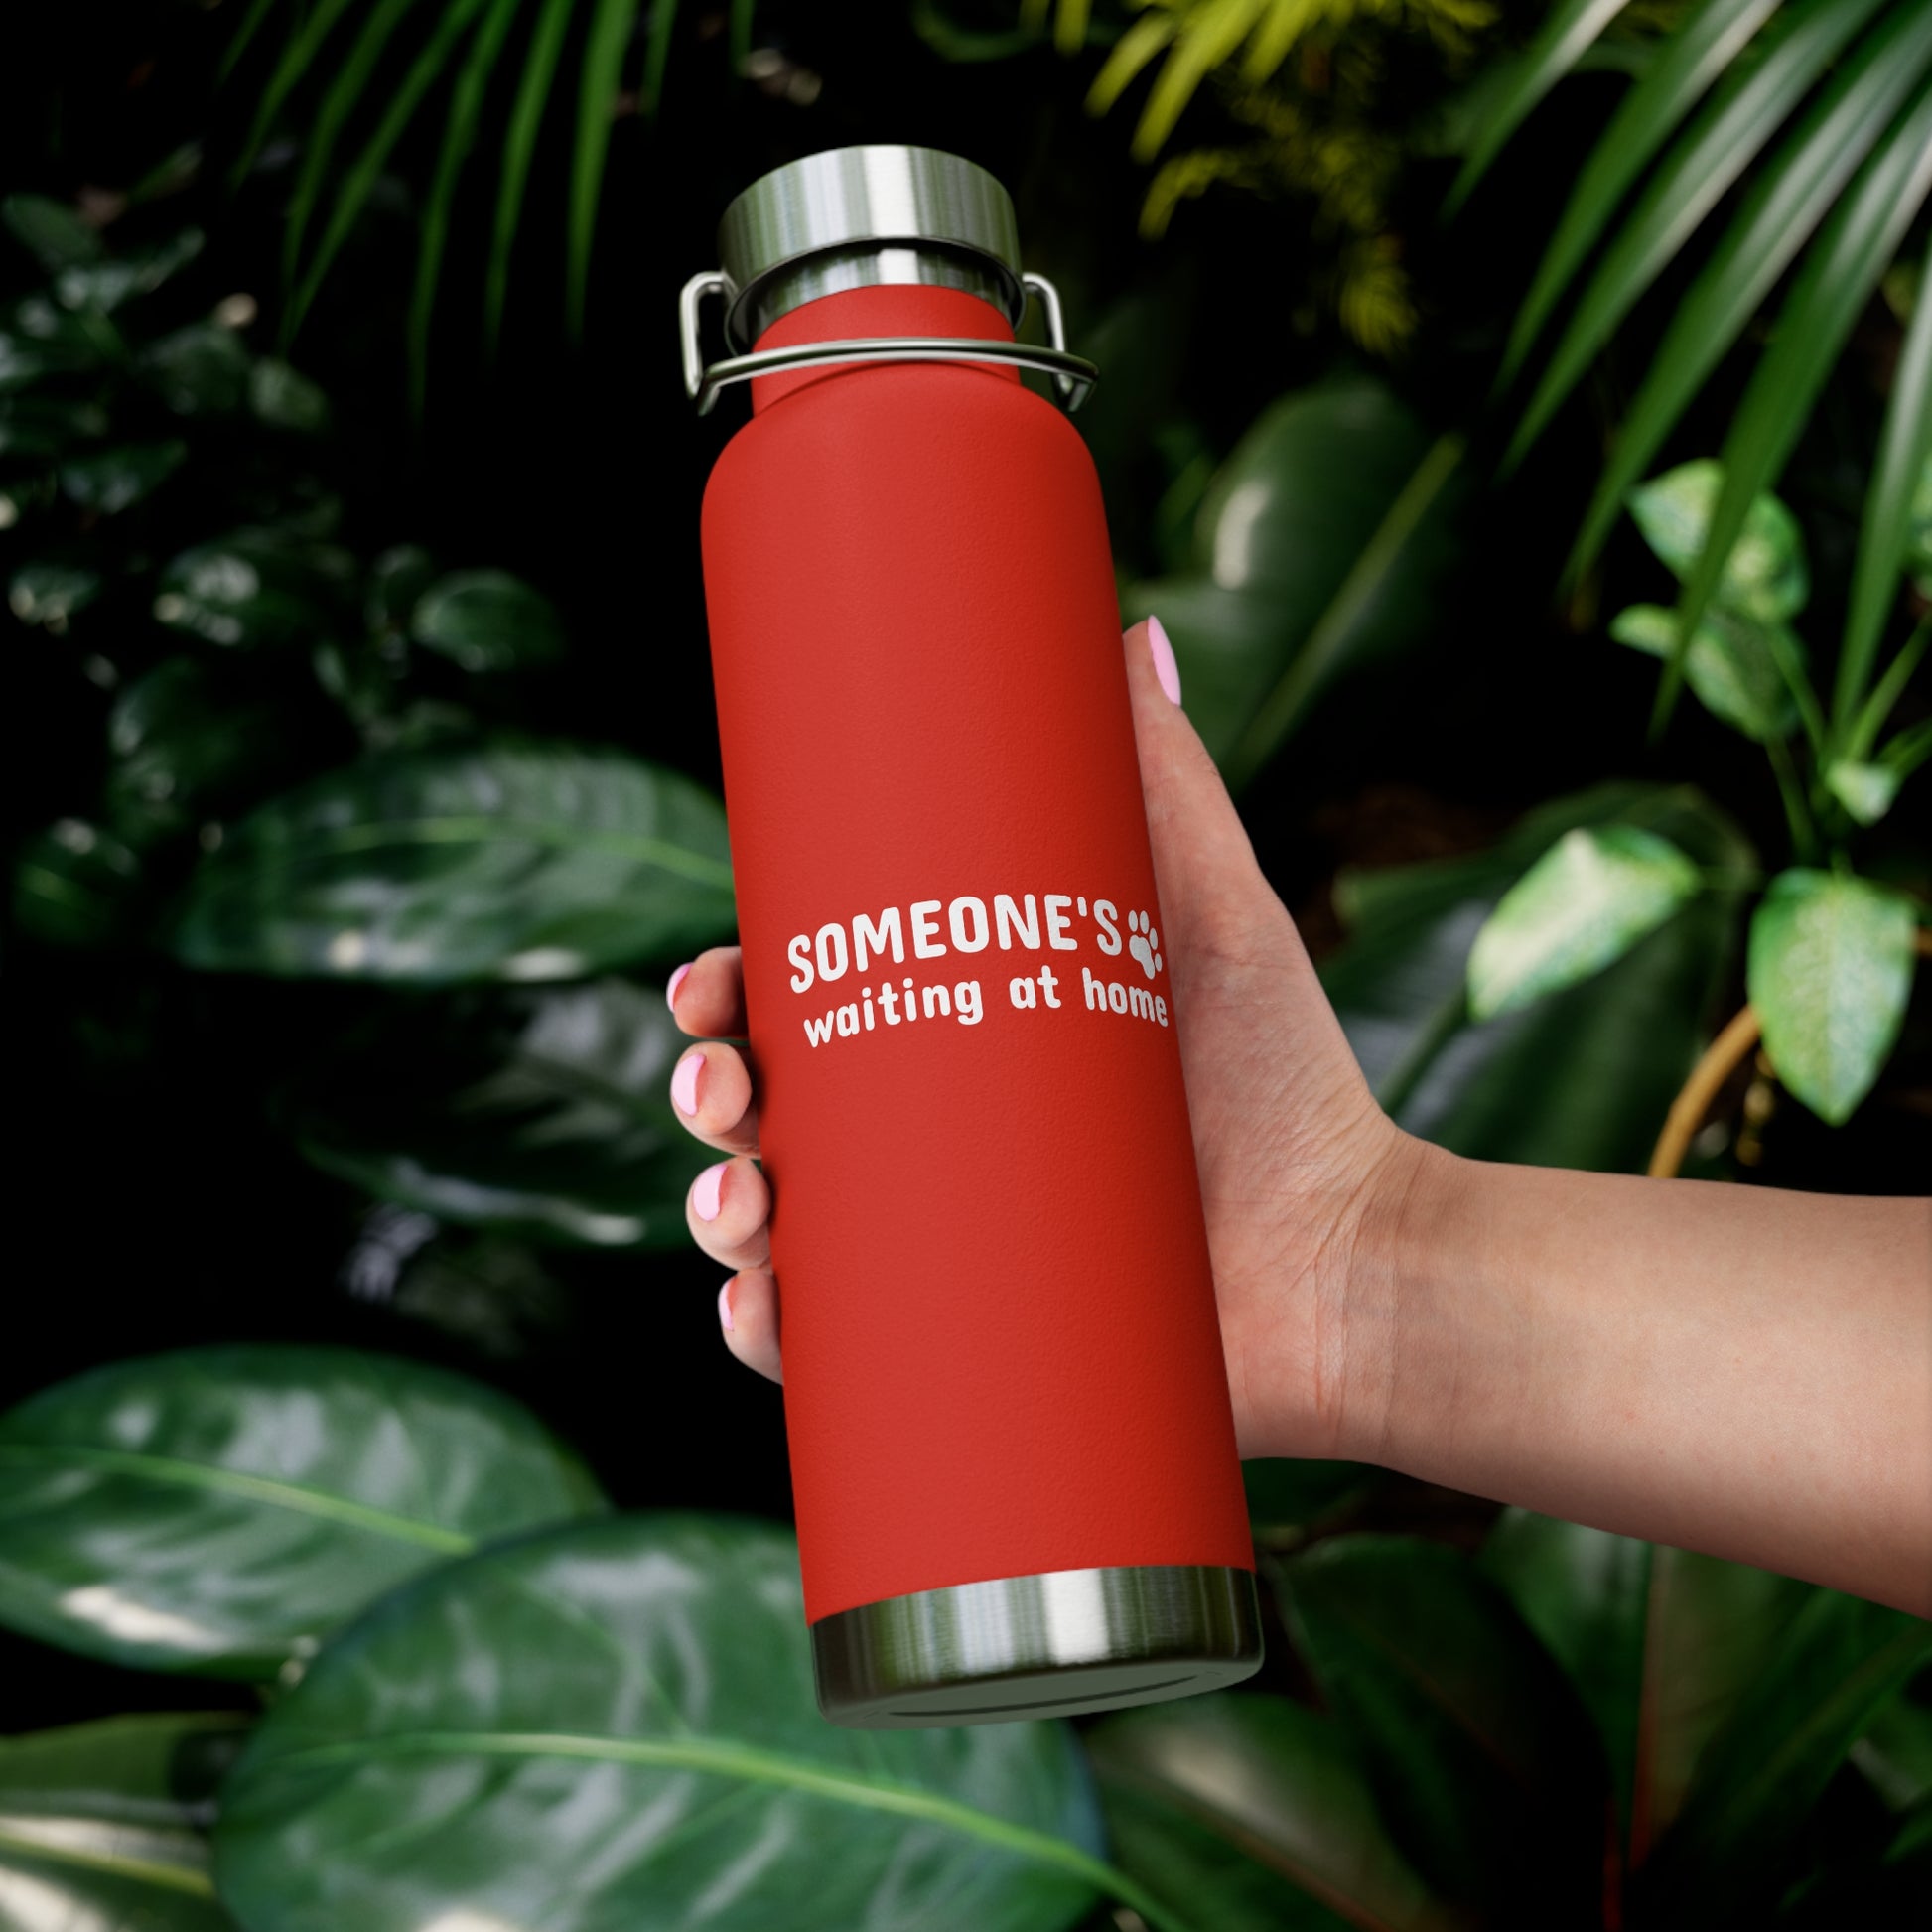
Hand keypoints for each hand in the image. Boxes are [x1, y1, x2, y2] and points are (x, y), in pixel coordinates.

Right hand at [666, 618, 1420, 1459]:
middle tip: (725, 1089)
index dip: (729, 997)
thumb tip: (1127, 625)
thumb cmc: (1291, 1088)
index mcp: (959, 1046)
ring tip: (740, 1205)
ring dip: (715, 1215)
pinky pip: (831, 1358)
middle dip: (709, 1098)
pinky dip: (765, 1339)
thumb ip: (1167, 777)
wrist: (1355, 1268)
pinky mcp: (963, 1356)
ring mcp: (941, 1258)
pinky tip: (755, 1311)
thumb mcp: (1210, 917)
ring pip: (776, 1234)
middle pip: (769, 1118)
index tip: (708, 983)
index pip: (805, 1011)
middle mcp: (933, 1151)